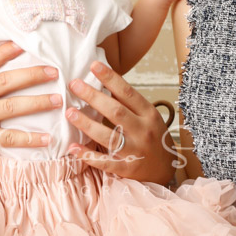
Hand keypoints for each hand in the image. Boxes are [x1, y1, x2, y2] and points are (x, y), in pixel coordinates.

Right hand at [0, 42, 62, 174]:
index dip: (4, 52)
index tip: (22, 46)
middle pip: (6, 81)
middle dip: (32, 75)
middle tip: (53, 71)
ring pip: (12, 106)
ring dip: (38, 102)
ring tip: (57, 99)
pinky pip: (9, 137)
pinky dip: (30, 138)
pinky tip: (46, 138)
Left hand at [65, 61, 174, 183]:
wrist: (165, 169)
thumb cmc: (152, 137)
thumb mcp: (147, 116)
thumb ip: (128, 102)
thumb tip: (104, 80)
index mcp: (148, 114)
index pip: (128, 93)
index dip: (110, 78)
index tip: (94, 66)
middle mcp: (143, 131)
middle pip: (116, 112)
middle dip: (93, 97)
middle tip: (74, 85)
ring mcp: (135, 151)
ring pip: (108, 136)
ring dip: (87, 124)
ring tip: (69, 113)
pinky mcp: (126, 168)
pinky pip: (105, 162)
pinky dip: (88, 155)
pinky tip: (73, 147)